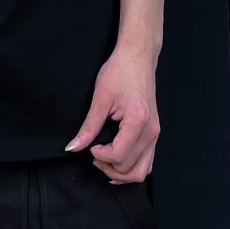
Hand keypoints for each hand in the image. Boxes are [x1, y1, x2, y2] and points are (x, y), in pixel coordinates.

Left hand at [66, 42, 159, 183]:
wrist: (138, 56)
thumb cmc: (120, 70)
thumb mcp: (100, 98)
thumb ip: (88, 127)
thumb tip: (74, 147)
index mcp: (138, 121)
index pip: (118, 156)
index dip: (100, 156)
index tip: (90, 146)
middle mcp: (151, 131)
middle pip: (130, 168)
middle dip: (109, 167)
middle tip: (94, 154)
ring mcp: (155, 133)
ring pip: (142, 171)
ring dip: (122, 173)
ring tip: (105, 161)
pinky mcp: (154, 131)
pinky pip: (147, 160)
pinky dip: (132, 166)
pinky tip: (117, 161)